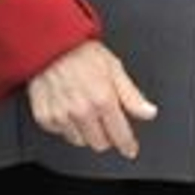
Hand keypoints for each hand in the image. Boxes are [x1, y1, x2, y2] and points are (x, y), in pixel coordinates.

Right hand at [26, 41, 157, 159]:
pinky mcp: (45, 118)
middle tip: (105, 119)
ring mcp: (61, 116)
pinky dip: (66, 125)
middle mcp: (82, 111)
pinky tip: (69, 108)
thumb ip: (132, 95)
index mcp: (103, 99)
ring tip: (85, 109)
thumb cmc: (82, 52)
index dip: (128, 144)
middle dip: (106, 135)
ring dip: (86, 131)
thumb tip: (149, 112)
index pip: (120, 135)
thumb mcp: (115, 68)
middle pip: (100, 143)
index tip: (130, 149)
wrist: (50, 45)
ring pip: (80, 141)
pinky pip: (60, 133)